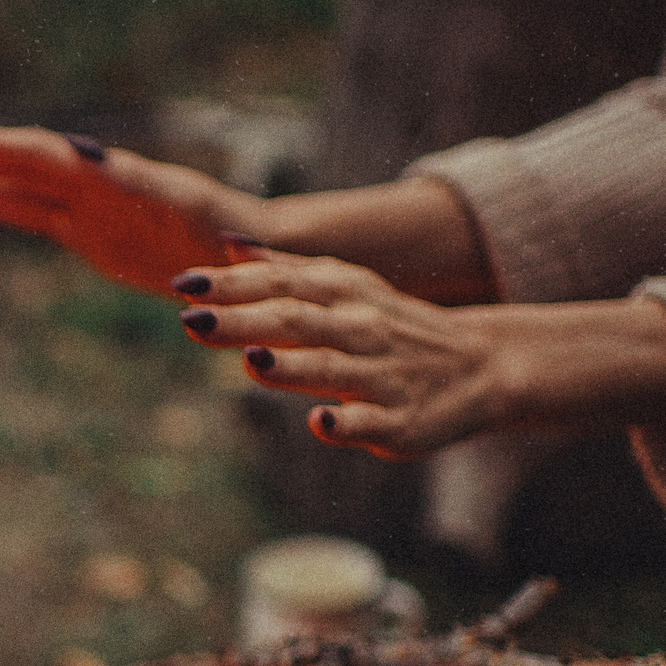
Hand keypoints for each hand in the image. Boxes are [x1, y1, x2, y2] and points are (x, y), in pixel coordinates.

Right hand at [0, 124, 252, 296]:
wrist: (265, 256)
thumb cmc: (246, 249)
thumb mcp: (212, 231)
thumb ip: (175, 209)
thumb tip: (129, 183)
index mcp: (125, 184)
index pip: (50, 159)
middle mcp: (104, 187)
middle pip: (27, 163)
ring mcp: (96, 209)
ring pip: (26, 185)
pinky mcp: (96, 234)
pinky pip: (40, 215)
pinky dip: (4, 205)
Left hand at [175, 250, 665, 459]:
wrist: (481, 367)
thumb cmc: (394, 330)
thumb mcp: (347, 290)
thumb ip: (287, 272)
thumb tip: (229, 243)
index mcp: (342, 295)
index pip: (280, 284)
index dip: (232, 285)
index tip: (183, 284)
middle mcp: (359, 329)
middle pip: (296, 321)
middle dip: (243, 321)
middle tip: (191, 321)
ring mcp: (379, 376)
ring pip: (330, 367)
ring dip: (290, 365)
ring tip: (252, 363)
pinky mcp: (398, 421)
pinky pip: (368, 422)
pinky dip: (344, 422)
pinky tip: (319, 422)